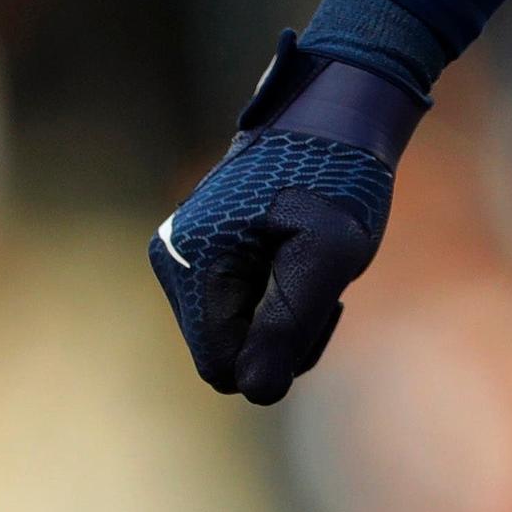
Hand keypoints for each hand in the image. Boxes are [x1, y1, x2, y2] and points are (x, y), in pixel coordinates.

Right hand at [148, 36, 419, 402]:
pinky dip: (274, 296)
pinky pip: (236, 306)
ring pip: (234, 331)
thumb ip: (290, 322)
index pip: (221, 366)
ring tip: (313, 264)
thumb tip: (255, 394)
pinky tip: (299, 258)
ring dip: (283, 314)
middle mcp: (174, 260)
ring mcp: (185, 255)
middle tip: (324, 286)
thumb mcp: (328, 253)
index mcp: (193, 262)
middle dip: (281, 334)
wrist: (335, 117)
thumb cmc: (337, 178)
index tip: (321, 308)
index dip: (276, 355)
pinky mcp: (204, 251)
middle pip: (227, 351)